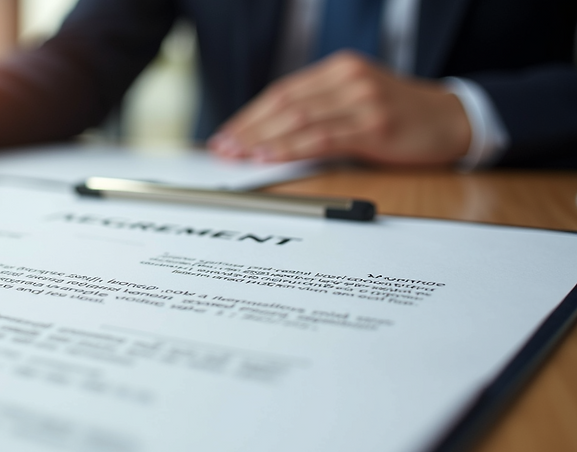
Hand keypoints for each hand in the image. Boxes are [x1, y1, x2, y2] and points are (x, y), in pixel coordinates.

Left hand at [208, 52, 471, 165]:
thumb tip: (270, 137)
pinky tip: (269, 157)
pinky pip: (322, 138)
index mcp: (340, 69)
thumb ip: (321, 111)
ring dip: (261, 140)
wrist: (454, 120)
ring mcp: (362, 100)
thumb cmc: (402, 116)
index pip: (283, 91)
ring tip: (237, 155)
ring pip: (299, 119)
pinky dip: (290, 148)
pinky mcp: (374, 125)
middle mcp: (348, 79)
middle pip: (284, 103)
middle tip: (222, 148)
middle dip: (248, 128)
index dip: (250, 114)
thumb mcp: (357, 102)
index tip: (226, 134)